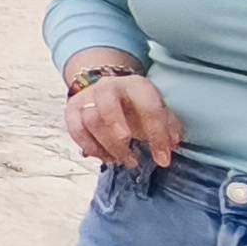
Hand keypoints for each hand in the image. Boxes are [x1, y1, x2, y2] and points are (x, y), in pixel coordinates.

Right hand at [63, 60, 183, 168]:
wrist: (109, 90)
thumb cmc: (137, 106)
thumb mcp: (157, 109)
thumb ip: (168, 126)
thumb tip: (174, 143)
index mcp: (136, 85)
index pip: (148, 107)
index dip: (157, 135)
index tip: (163, 160)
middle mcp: (109, 86)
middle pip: (108, 107)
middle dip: (119, 136)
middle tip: (134, 160)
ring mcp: (88, 97)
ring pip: (91, 120)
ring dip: (108, 147)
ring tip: (122, 160)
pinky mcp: (72, 109)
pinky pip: (75, 130)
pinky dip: (90, 147)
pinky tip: (106, 157)